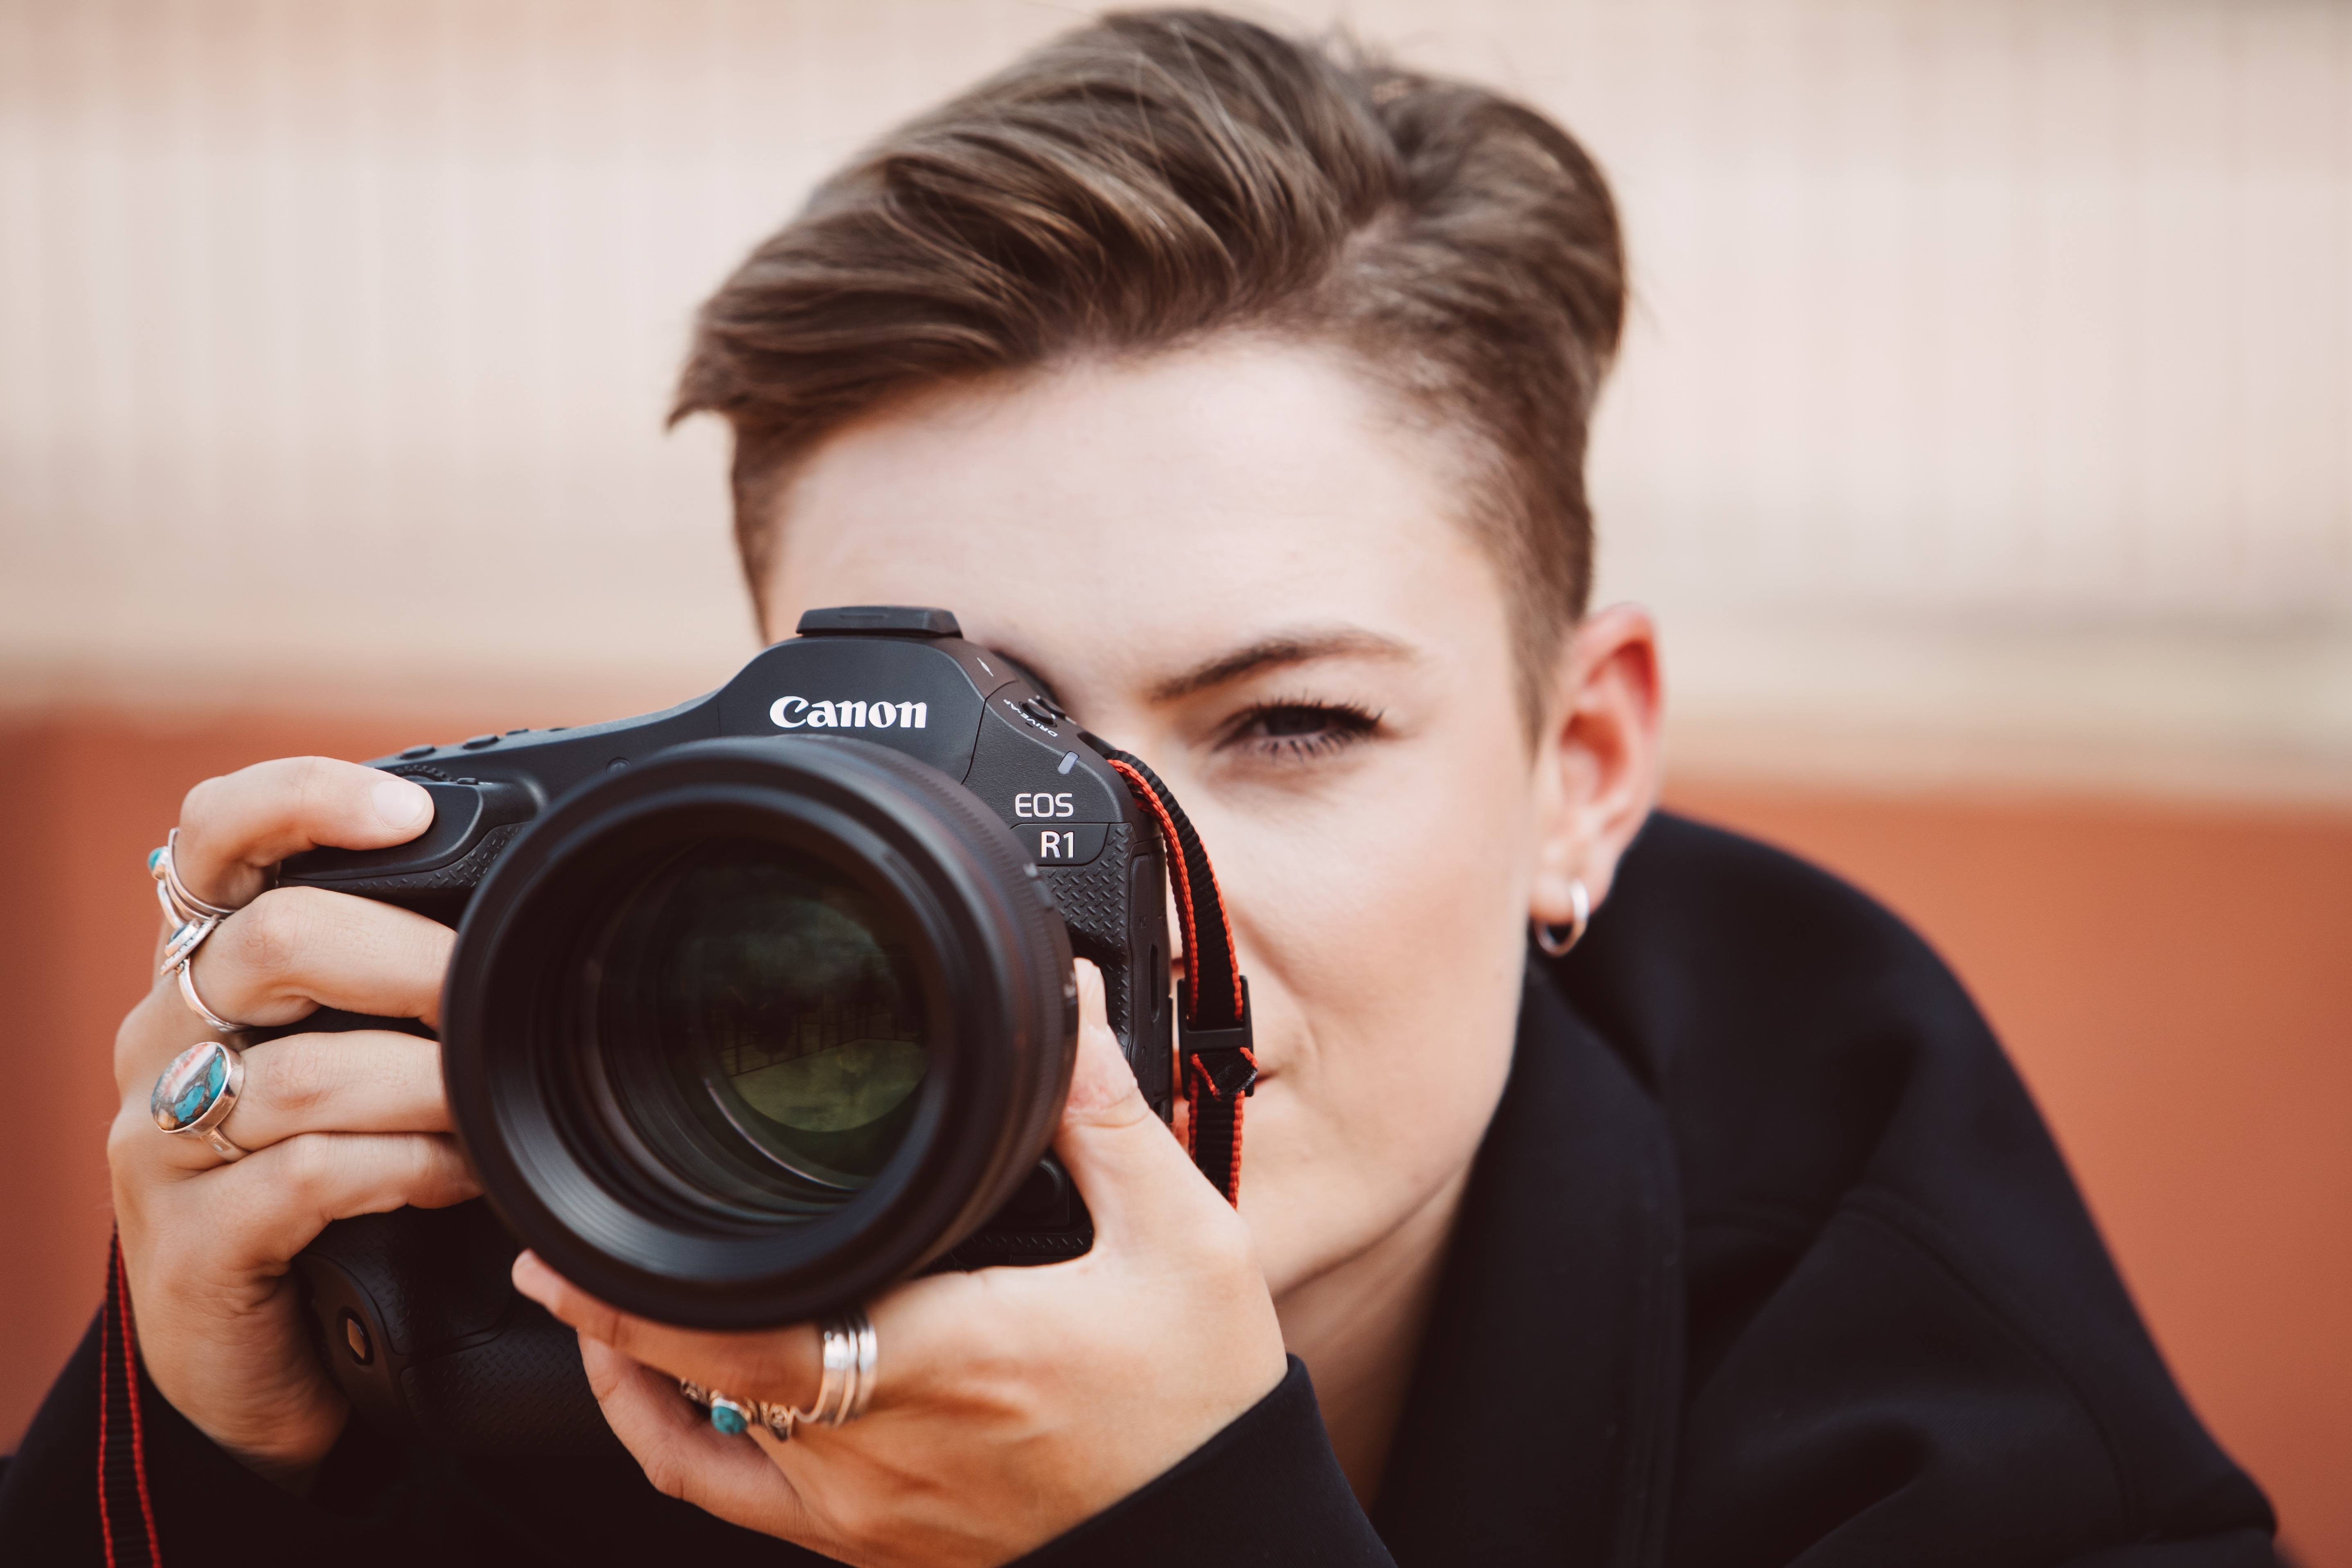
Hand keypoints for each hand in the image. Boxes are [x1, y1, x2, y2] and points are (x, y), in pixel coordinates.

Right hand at [108, 758, 480, 1488]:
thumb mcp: (350, 1057)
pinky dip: (408, 1168)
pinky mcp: (186, 1244)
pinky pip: (308, 1176)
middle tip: (497, 994)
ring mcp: (158, 1144)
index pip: (211, 834)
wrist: (261, 1360)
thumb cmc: (328, 1181)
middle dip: (412, 960)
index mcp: (204, 968)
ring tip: (494, 1102)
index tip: (410, 809)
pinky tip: (461, 1177)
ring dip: (428, 1084)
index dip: (302, 798)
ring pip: (305, 1072)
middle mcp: (163, 1037)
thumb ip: (395, 982)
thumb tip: (532, 910)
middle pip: (274, 940)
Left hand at [514, 959, 1288, 1567]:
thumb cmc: (1196, 1405)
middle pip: (696, 1395)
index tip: (568, 1249)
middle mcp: (885, 1452)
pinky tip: (676, 1399)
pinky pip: (743, 1503)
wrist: (1216, 1535)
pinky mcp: (877, 1544)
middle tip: (557, 1253)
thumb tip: (1070, 1011)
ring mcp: (870, 1512)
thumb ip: (1107, 1122)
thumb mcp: (1183, 1243)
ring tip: (598, 1311)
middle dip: (610, 1322)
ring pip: (703, 1457)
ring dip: (641, 1382)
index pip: (745, 1343)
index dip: (634, 1303)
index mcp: (947, 1360)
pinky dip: (686, 1447)